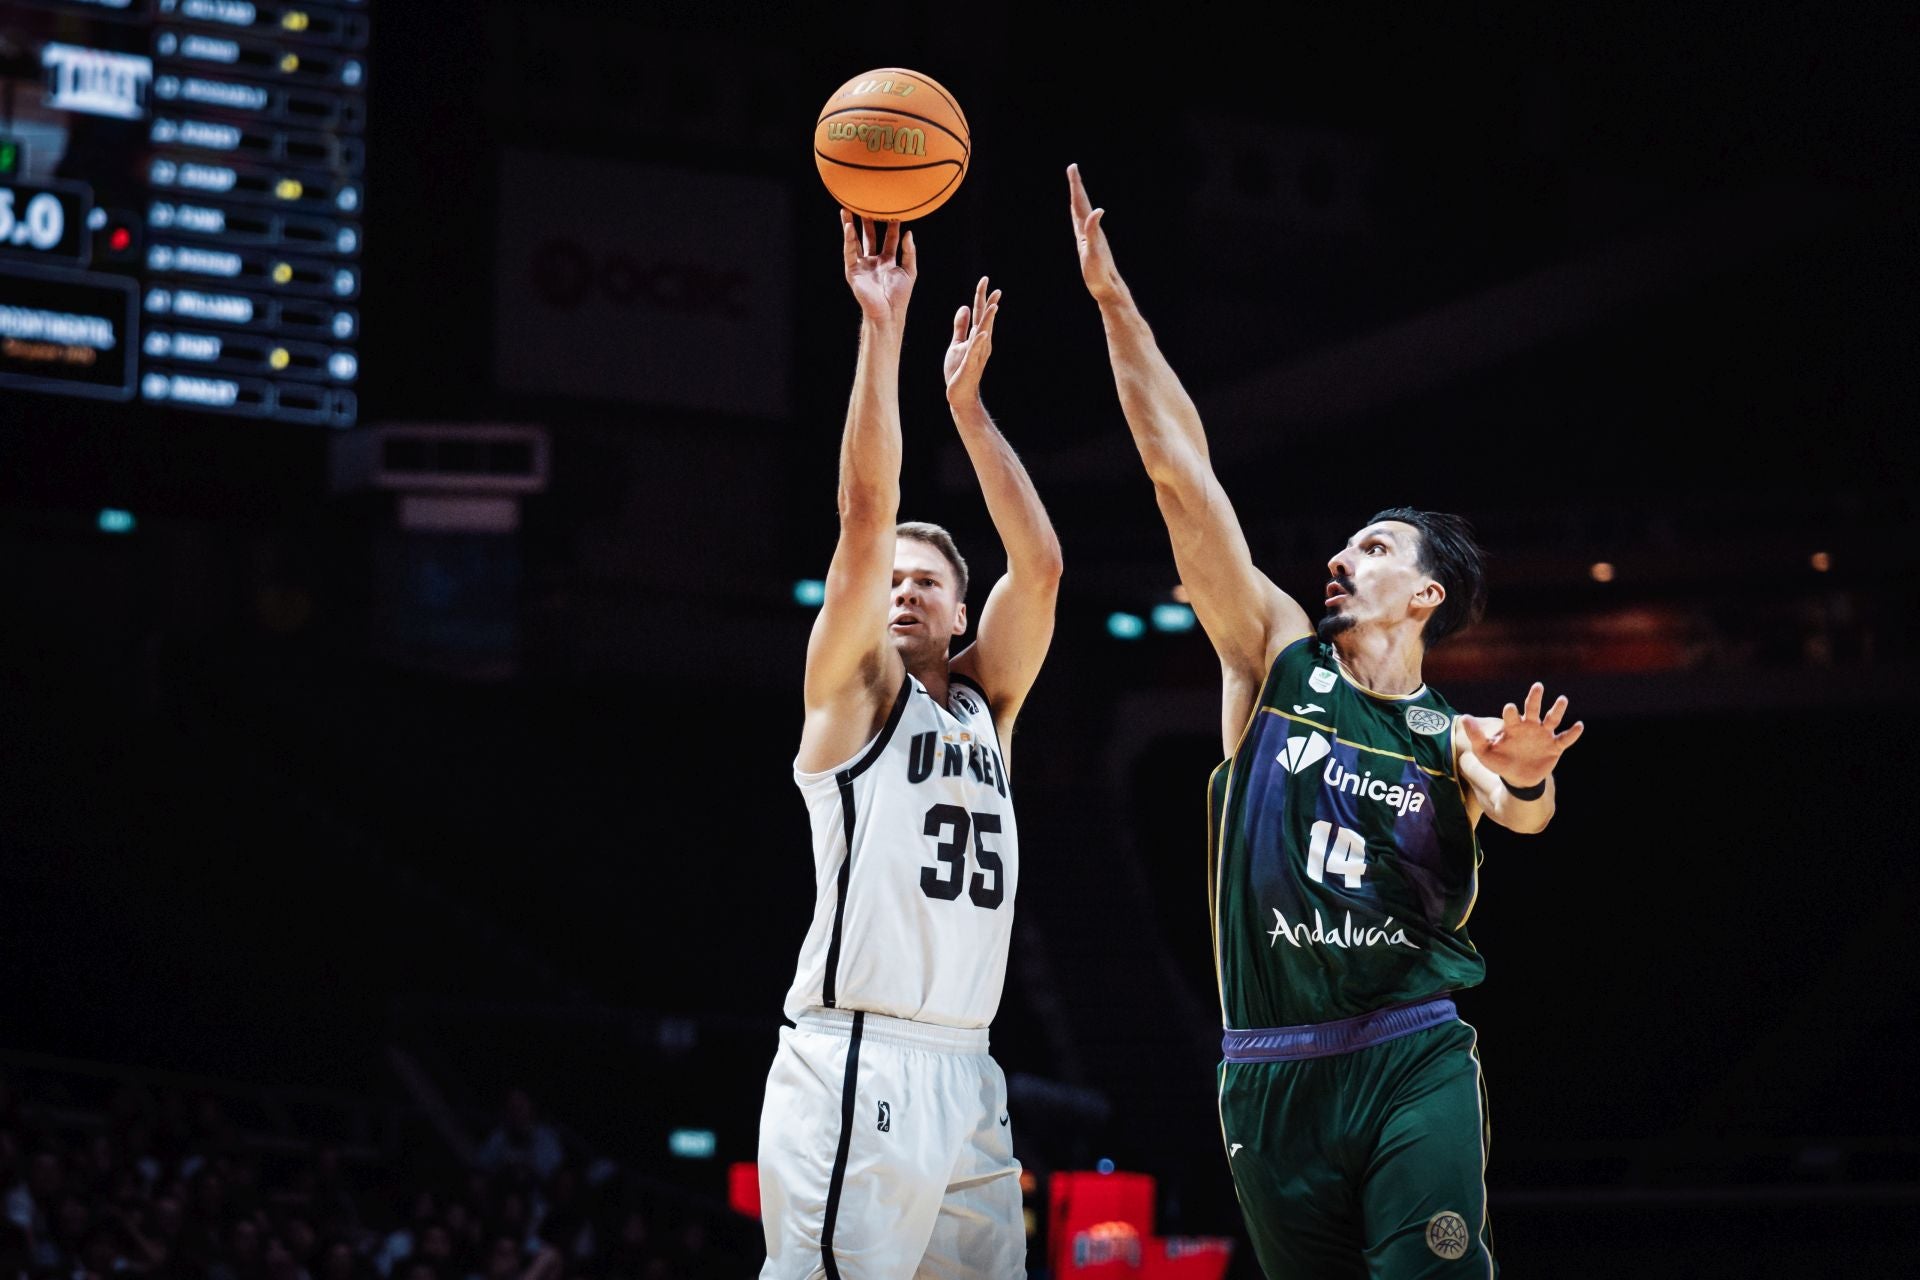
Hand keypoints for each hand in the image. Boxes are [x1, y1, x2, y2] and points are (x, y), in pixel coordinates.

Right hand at [841, 209, 915, 324]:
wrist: (888, 313)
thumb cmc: (899, 296)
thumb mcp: (909, 271)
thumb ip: (909, 252)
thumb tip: (908, 233)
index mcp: (887, 261)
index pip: (889, 239)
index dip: (891, 226)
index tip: (894, 210)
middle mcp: (873, 261)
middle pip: (870, 236)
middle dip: (868, 221)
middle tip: (867, 204)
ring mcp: (862, 265)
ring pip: (855, 241)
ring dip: (851, 226)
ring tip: (848, 210)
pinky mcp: (853, 271)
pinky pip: (849, 252)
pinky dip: (848, 240)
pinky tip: (848, 227)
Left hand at [943, 275, 1000, 405]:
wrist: (959, 394)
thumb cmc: (958, 370)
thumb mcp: (957, 343)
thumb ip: (960, 326)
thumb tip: (964, 306)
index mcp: (977, 336)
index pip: (980, 313)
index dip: (982, 296)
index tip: (985, 280)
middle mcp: (981, 343)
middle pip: (985, 319)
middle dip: (989, 303)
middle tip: (996, 288)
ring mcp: (977, 354)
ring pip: (984, 333)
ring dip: (989, 320)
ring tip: (994, 305)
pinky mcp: (970, 364)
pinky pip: (975, 351)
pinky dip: (979, 341)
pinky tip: (982, 332)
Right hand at [1067, 163, 1125, 304]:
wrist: (1108, 289)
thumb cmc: (1100, 274)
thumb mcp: (1094, 252)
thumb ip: (1094, 231)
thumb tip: (1099, 210)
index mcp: (1089, 229)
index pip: (1080, 203)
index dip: (1076, 185)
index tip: (1072, 167)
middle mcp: (1090, 230)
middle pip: (1081, 204)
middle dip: (1076, 186)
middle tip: (1072, 170)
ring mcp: (1090, 237)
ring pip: (1082, 213)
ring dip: (1078, 199)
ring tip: (1074, 188)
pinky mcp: (1090, 246)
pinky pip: (1082, 225)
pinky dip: (1079, 216)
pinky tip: (1080, 217)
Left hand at [1459, 682, 1584, 787]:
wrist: (1518, 779)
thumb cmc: (1500, 762)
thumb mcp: (1484, 752)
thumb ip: (1475, 736)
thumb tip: (1463, 717)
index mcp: (1513, 727)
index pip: (1512, 716)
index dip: (1510, 712)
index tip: (1510, 708)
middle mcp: (1530, 727)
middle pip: (1533, 709)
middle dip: (1535, 698)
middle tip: (1537, 686)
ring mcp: (1543, 736)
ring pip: (1552, 719)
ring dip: (1557, 710)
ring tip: (1562, 699)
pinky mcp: (1555, 747)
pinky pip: (1565, 739)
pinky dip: (1572, 733)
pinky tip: (1579, 725)